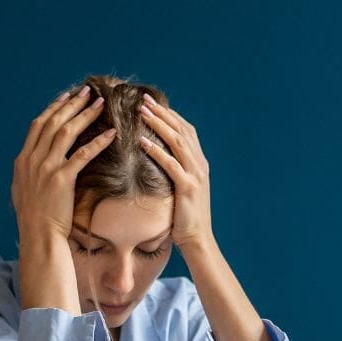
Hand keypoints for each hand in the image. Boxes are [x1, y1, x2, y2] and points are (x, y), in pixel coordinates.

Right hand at [11, 86, 115, 241]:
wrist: (38, 236)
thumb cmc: (34, 220)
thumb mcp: (23, 191)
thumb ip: (29, 173)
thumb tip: (33, 162)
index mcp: (23, 160)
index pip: (38, 125)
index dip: (53, 109)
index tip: (66, 97)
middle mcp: (33, 160)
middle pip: (53, 122)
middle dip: (72, 104)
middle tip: (88, 92)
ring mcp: (46, 169)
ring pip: (66, 132)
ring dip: (84, 115)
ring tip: (100, 104)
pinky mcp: (62, 179)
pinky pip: (83, 154)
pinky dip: (98, 141)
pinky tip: (111, 133)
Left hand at [138, 94, 213, 250]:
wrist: (198, 239)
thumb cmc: (186, 218)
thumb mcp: (183, 190)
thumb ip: (176, 172)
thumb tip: (158, 160)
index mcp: (200, 163)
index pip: (186, 130)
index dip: (170, 115)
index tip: (153, 103)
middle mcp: (200, 165)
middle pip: (181, 130)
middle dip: (163, 113)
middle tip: (145, 100)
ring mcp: (195, 175)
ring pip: (177, 142)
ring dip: (158, 125)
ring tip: (142, 112)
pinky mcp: (187, 187)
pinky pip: (170, 164)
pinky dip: (156, 151)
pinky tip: (142, 142)